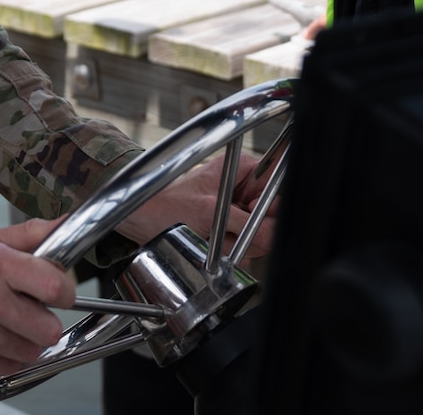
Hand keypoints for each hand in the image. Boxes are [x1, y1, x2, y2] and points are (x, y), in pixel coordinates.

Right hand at [0, 222, 76, 373]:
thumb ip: (31, 234)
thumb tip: (67, 225)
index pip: (56, 287)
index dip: (64, 290)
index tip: (56, 289)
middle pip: (50, 328)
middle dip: (45, 318)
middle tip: (29, 307)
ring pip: (33, 351)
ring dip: (26, 338)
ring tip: (7, 321)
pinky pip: (10, 366)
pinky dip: (7, 354)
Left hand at [118, 148, 274, 262]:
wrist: (143, 220)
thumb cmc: (165, 204)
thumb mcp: (209, 211)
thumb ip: (246, 223)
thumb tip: (273, 235)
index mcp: (244, 170)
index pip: (280, 187)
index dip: (272, 208)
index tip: (253, 217)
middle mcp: (245, 189)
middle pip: (273, 219)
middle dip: (250, 233)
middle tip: (224, 232)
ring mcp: (240, 211)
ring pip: (261, 238)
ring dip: (237, 245)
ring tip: (212, 238)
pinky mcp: (233, 230)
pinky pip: (247, 248)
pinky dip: (231, 253)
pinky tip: (211, 247)